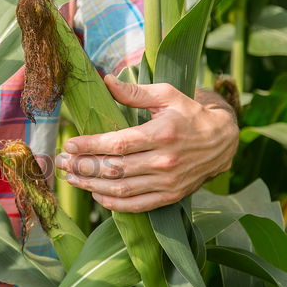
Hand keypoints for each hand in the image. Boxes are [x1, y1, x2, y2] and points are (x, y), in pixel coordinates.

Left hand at [55, 74, 237, 212]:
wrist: (223, 141)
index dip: (90, 146)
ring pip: (121, 189)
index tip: (70, 144)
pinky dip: (113, 203)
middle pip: (114, 169)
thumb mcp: (167, 95)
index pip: (117, 144)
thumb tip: (106, 80)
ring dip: (91, 185)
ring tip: (72, 178)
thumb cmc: (190, 113)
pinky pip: (137, 205)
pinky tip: (96, 194)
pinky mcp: (171, 195)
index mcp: (162, 133)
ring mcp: (168, 182)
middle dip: (83, 166)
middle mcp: (164, 161)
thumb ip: (135, 93)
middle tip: (62, 162)